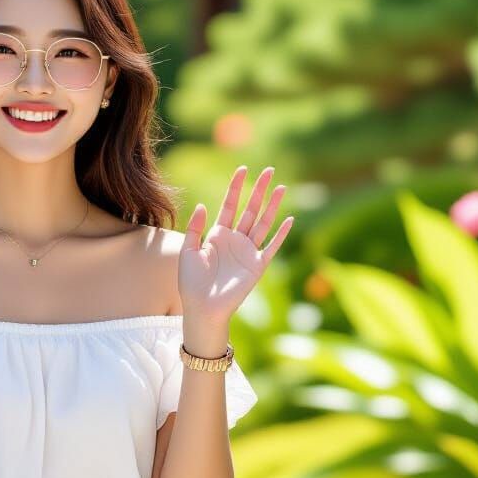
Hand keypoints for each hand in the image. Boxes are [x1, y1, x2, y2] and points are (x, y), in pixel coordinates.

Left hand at [179, 166, 292, 326]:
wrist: (202, 307)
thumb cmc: (191, 282)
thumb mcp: (188, 251)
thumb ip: (195, 228)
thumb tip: (203, 205)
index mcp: (217, 235)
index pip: (229, 205)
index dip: (236, 188)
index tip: (242, 170)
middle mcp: (235, 240)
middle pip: (250, 209)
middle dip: (259, 190)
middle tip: (270, 170)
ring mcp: (247, 252)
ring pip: (263, 223)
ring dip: (273, 206)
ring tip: (282, 187)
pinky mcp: (257, 266)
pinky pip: (271, 246)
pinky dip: (281, 234)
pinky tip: (289, 220)